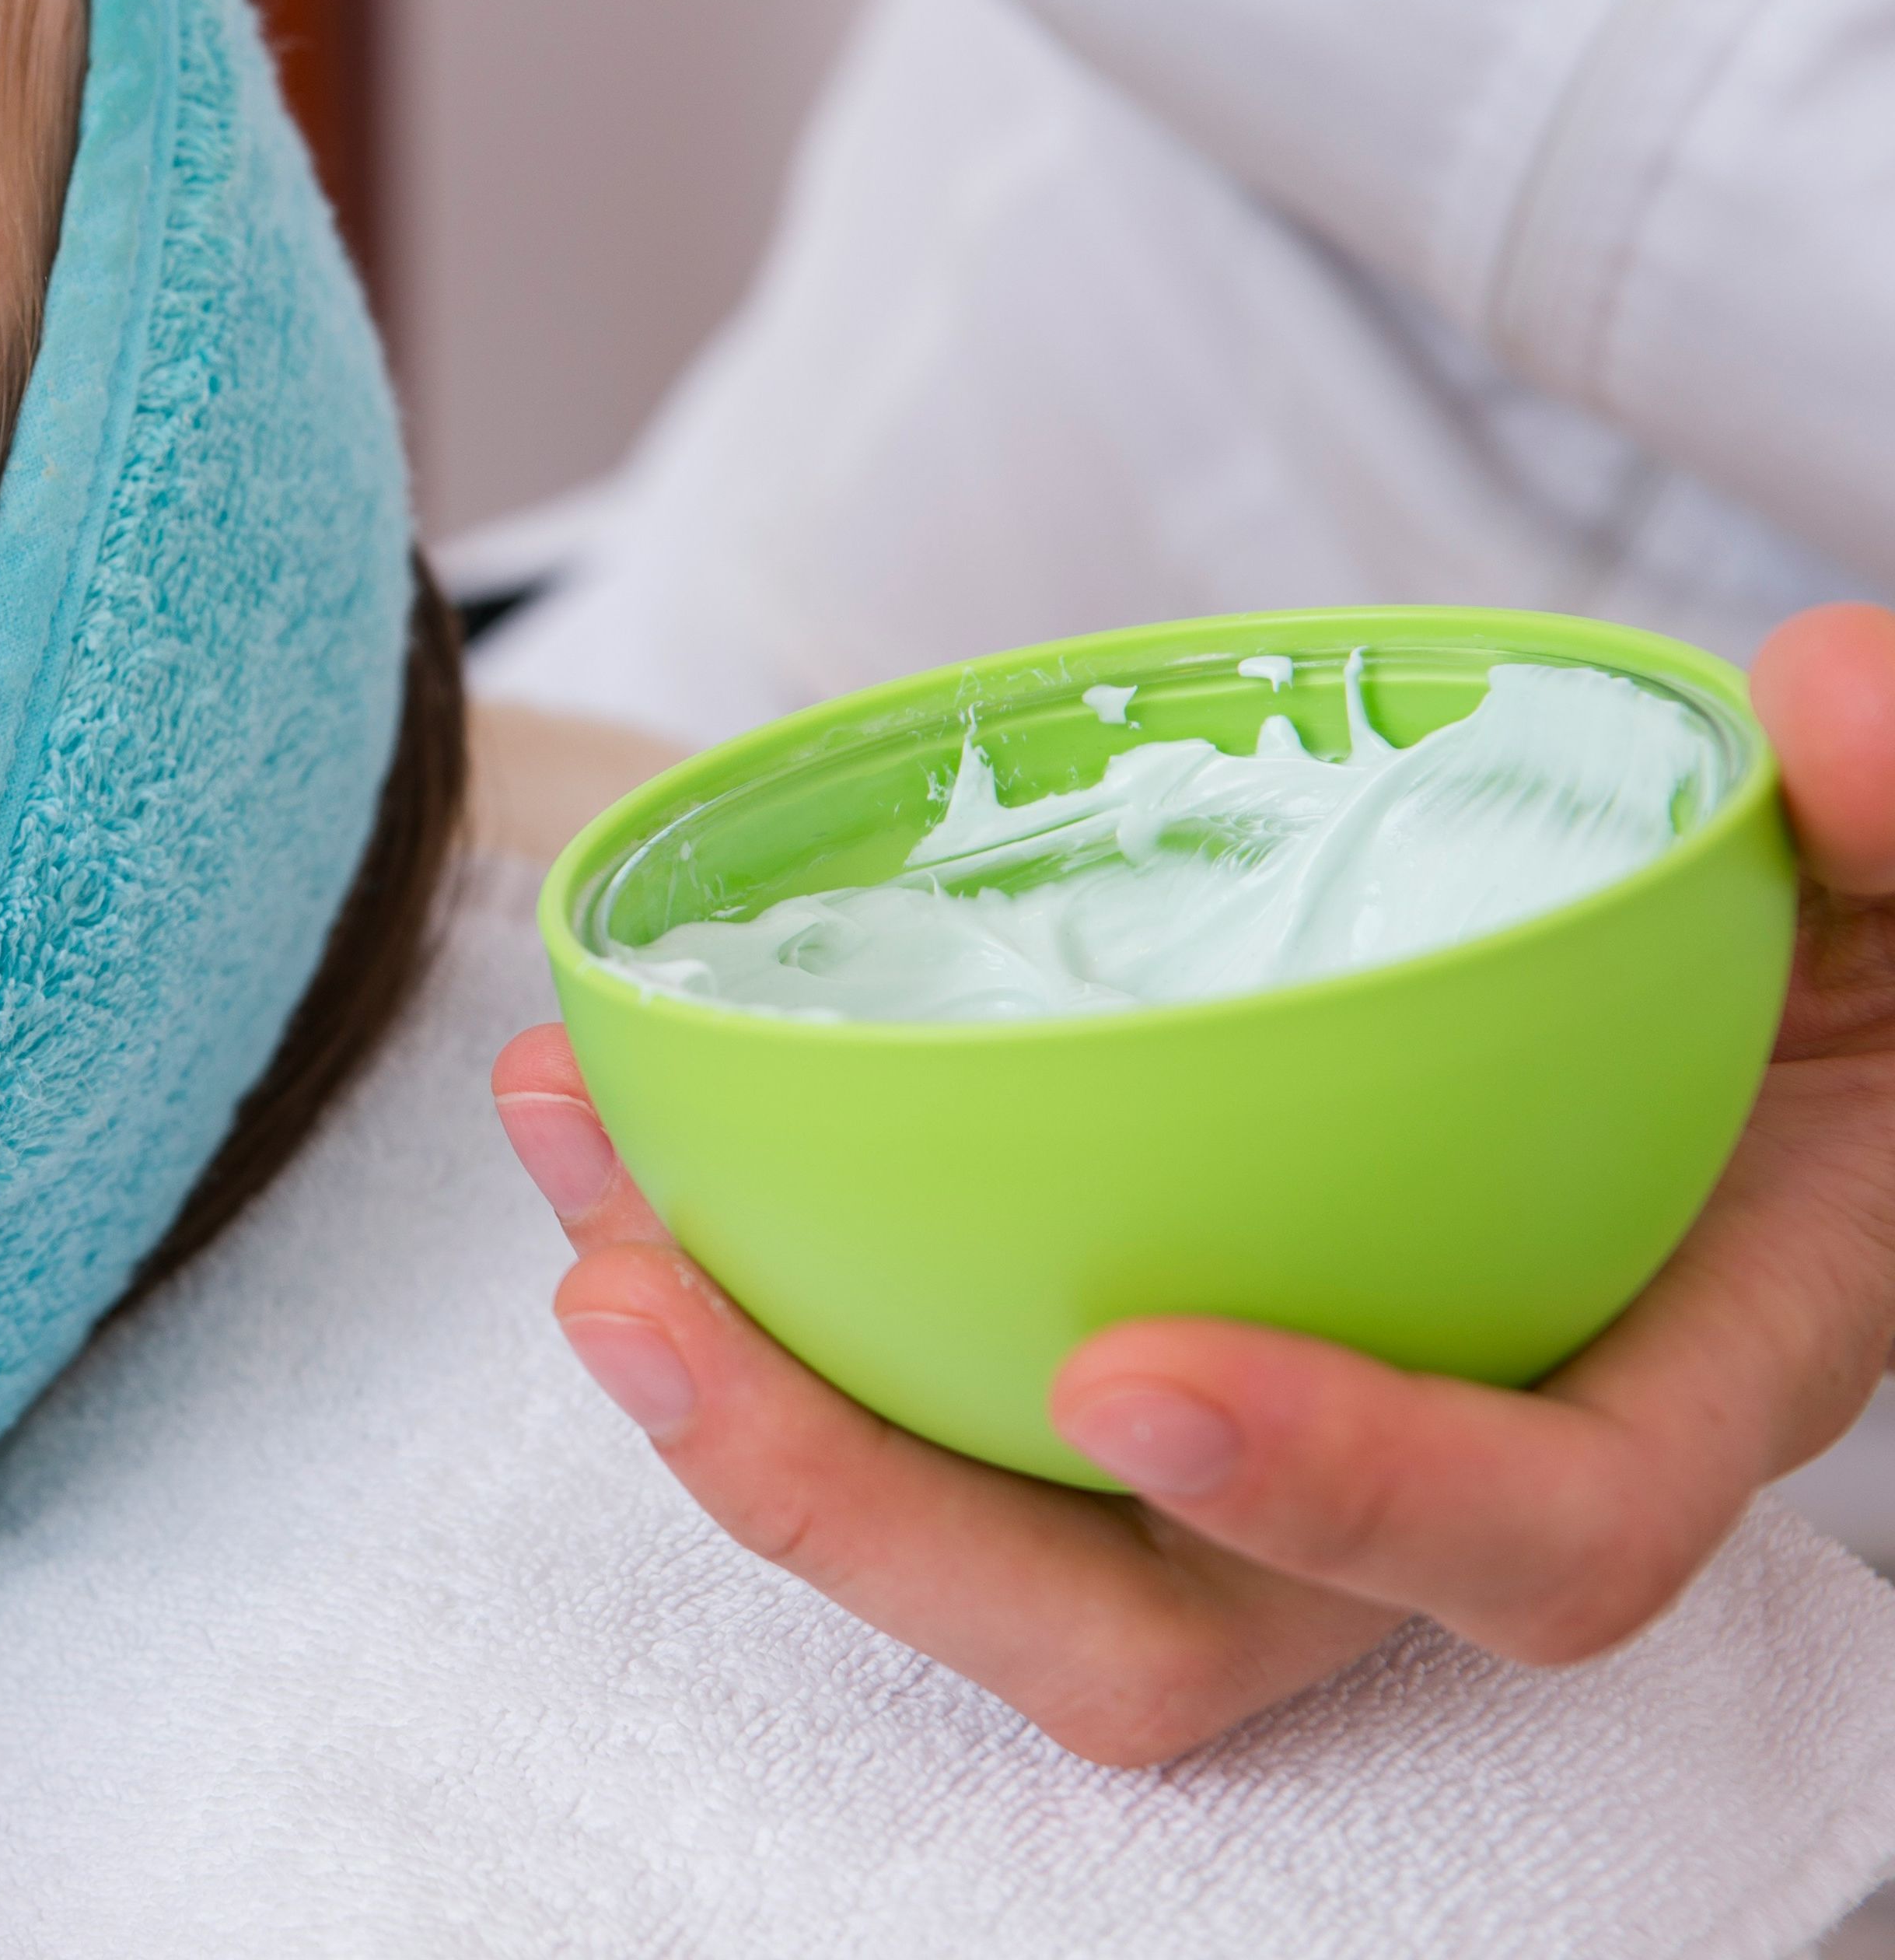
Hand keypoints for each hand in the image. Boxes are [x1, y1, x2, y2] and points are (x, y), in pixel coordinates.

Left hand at [492, 601, 1894, 1765]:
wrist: (1780, 983)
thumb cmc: (1851, 957)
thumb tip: (1829, 715)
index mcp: (1672, 1376)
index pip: (1534, 1532)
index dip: (1339, 1492)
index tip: (1127, 1369)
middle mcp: (1436, 1446)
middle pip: (1156, 1627)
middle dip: (876, 1512)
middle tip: (650, 1314)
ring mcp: (1261, 1406)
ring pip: (987, 1525)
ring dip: (749, 1398)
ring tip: (574, 1193)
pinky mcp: (1119, 1312)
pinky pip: (921, 1368)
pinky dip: (754, 1257)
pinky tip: (613, 1103)